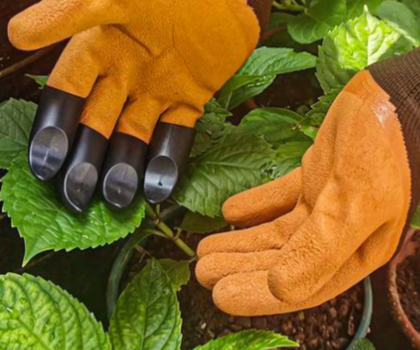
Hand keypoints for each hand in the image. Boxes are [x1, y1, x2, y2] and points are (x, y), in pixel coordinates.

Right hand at [8, 0, 259, 211]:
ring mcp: (158, 90)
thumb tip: (16, 33)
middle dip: (87, 159)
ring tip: (118, 199)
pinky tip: (157, 189)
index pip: (67, 95)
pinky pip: (176, 135)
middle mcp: (124, 75)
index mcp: (98, 49)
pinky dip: (167, 161)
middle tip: (78, 195)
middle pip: (98, 124)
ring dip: (125, 167)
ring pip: (134, 137)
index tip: (44, 165)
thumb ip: (71, 12)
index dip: (55, 128)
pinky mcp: (190, 99)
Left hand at [196, 19, 419, 315]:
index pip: (301, 284)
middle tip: (202, 270)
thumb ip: (320, 249)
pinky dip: (254, 206)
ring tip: (204, 248)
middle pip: (282, 259)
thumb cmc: (384, 154)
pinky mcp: (314, 179)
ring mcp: (325, 206)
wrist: (396, 99)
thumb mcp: (354, 205)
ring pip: (276, 231)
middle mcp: (339, 235)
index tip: (221, 295)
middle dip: (241, 265)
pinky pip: (278, 198)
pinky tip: (229, 212)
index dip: (260, 294)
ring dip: (241, 240)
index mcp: (356, 251)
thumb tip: (281, 290)